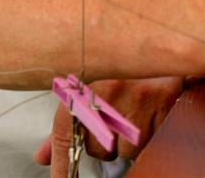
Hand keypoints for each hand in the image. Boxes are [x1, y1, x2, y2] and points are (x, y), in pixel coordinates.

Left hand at [33, 77, 183, 173]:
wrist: (159, 43)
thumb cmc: (122, 70)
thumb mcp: (89, 89)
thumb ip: (66, 125)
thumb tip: (41, 157)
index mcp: (85, 84)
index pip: (65, 132)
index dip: (62, 162)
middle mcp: (108, 92)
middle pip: (98, 150)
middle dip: (106, 144)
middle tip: (117, 118)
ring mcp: (137, 99)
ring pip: (126, 149)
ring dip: (130, 141)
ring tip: (136, 112)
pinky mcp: (163, 105)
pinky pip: (151, 142)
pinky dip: (151, 134)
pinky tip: (151, 113)